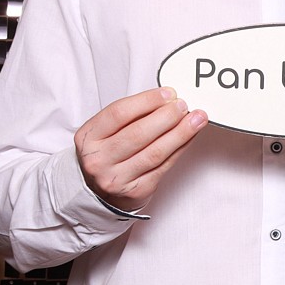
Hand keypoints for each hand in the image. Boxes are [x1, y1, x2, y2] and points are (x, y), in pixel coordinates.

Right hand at [74, 87, 206, 211]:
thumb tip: (167, 100)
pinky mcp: (136, 190)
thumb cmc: (107, 153)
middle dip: (166, 117)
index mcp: (88, 138)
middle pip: (138, 134)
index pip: (119, 114)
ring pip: (154, 152)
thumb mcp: (106, 132)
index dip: (147, 101)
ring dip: (180, 133)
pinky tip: (190, 136)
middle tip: (183, 105)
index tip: (168, 93)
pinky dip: (180, 149)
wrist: (99, 191)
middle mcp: (98, 159)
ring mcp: (116, 178)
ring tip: (196, 119)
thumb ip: (131, 116)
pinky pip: (164, 166)